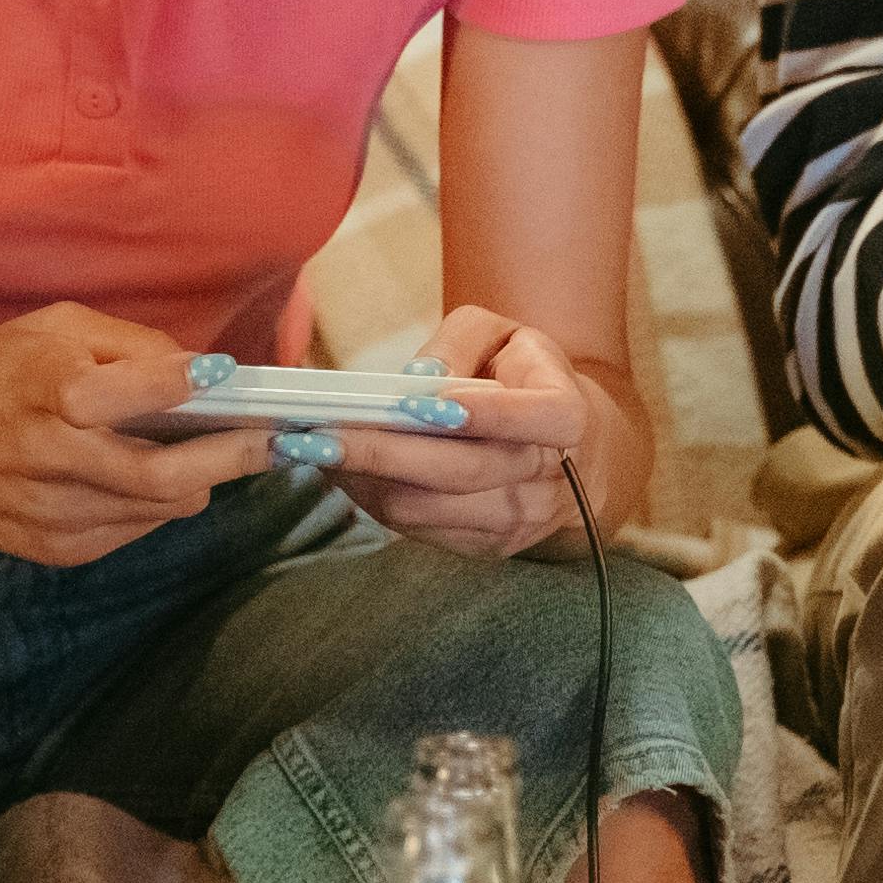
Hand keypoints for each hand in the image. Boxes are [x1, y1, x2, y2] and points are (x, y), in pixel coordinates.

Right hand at [0, 302, 244, 565]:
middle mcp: (61, 460)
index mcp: (56, 393)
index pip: (149, 392)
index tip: (234, 379)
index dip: (200, 385)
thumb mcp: (47, 330)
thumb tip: (197, 368)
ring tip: (218, 451)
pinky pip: (136, 529)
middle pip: (175, 474)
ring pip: (165, 508)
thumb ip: (125, 345)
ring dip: (202, 480)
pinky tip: (151, 475)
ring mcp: (62, 514)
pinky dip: (157, 503)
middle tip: (276, 440)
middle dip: (236, 457)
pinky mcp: (59, 549)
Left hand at [279, 304, 632, 559]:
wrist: (571, 454)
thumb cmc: (525, 379)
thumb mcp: (506, 336)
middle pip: (460, 471)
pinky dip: (370, 498)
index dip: (483, 413)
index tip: (415, 404)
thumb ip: (463, 341)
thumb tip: (418, 375)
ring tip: (311, 448)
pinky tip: (339, 470)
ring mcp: (515, 520)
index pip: (534, 419)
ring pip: (427, 508)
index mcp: (565, 417)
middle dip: (383, 453)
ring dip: (363, 480)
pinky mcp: (485, 546)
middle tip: (319, 432)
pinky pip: (415, 529)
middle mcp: (546, 477)